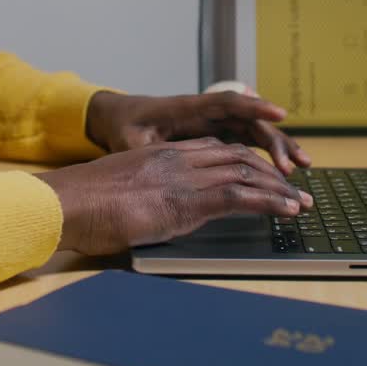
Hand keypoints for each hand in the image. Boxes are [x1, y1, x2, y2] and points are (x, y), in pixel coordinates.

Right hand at [35, 137, 313, 254]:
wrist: (64, 203)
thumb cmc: (80, 207)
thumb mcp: (119, 196)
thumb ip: (143, 198)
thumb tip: (151, 215)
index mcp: (160, 155)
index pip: (214, 150)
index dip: (243, 162)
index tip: (263, 176)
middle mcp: (176, 158)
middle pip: (236, 156)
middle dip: (269, 172)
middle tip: (294, 190)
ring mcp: (182, 175)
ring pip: (245, 171)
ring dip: (278, 188)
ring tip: (301, 203)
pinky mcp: (185, 198)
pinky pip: (239, 195)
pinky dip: (270, 201)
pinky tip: (287, 210)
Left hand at [85, 91, 312, 174]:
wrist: (120, 118)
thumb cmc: (125, 128)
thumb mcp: (131, 141)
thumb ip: (147, 150)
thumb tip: (161, 158)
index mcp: (188, 108)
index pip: (227, 102)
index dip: (254, 106)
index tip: (279, 113)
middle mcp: (207, 113)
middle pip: (249, 121)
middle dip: (274, 140)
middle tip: (292, 164)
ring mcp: (214, 123)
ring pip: (253, 132)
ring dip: (277, 147)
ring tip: (301, 166)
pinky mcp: (216, 135)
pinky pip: (247, 141)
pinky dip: (266, 154)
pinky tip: (284, 170)